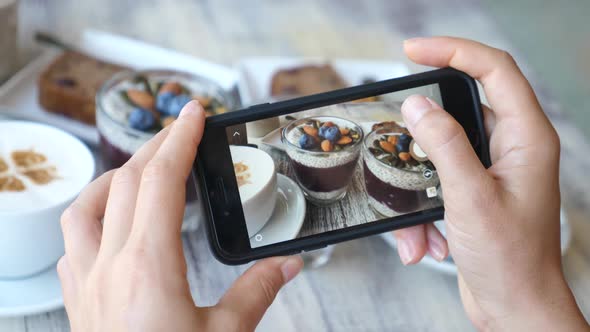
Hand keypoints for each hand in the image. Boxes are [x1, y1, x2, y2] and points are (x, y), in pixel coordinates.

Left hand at [58, 101, 302, 331]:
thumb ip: (256, 293)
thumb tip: (286, 266)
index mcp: (149, 266)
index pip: (161, 180)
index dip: (179, 138)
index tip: (193, 112)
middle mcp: (109, 266)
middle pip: (126, 182)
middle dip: (155, 147)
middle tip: (181, 131)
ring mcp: (87, 284)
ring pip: (87, 207)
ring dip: (115, 178)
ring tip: (141, 170)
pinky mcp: (78, 304)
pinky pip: (73, 244)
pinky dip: (92, 217)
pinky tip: (110, 225)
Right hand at [394, 37, 588, 330]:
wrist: (515, 308)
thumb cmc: (510, 261)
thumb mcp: (471, 198)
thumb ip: (444, 145)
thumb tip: (417, 107)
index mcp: (527, 139)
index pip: (494, 70)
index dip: (453, 51)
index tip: (413, 51)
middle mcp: (514, 148)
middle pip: (466, 105)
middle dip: (427, 122)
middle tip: (398, 121)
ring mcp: (494, 169)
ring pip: (443, 149)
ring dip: (420, 181)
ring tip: (420, 222)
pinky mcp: (476, 190)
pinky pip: (437, 181)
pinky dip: (423, 209)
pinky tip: (427, 242)